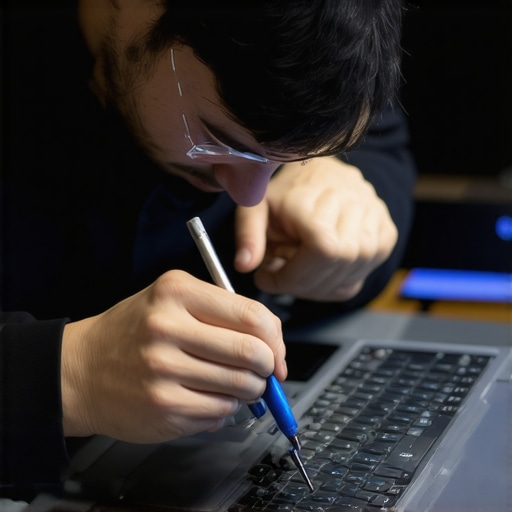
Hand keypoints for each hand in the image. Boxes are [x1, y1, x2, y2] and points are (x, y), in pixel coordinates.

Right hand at [61, 270, 285, 442]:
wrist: (80, 369)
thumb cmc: (133, 332)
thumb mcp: (172, 300)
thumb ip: (223, 312)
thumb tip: (273, 345)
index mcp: (176, 292)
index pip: (252, 315)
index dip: (276, 338)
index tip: (277, 352)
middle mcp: (168, 328)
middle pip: (253, 353)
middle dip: (269, 367)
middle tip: (264, 371)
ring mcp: (163, 371)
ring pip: (241, 387)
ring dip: (249, 390)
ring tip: (233, 384)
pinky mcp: (163, 407)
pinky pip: (220, 412)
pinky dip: (224, 408)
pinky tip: (206, 397)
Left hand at [234, 156, 397, 300]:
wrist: (318, 173)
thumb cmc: (284, 193)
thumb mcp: (255, 207)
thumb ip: (248, 235)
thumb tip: (245, 265)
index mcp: (318, 194)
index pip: (323, 250)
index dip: (294, 276)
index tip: (267, 277)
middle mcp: (354, 201)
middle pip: (340, 264)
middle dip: (305, 284)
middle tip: (283, 278)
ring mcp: (374, 215)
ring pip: (355, 271)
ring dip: (323, 284)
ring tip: (301, 272)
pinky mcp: (386, 228)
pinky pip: (368, 269)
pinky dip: (343, 278)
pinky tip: (323, 271)